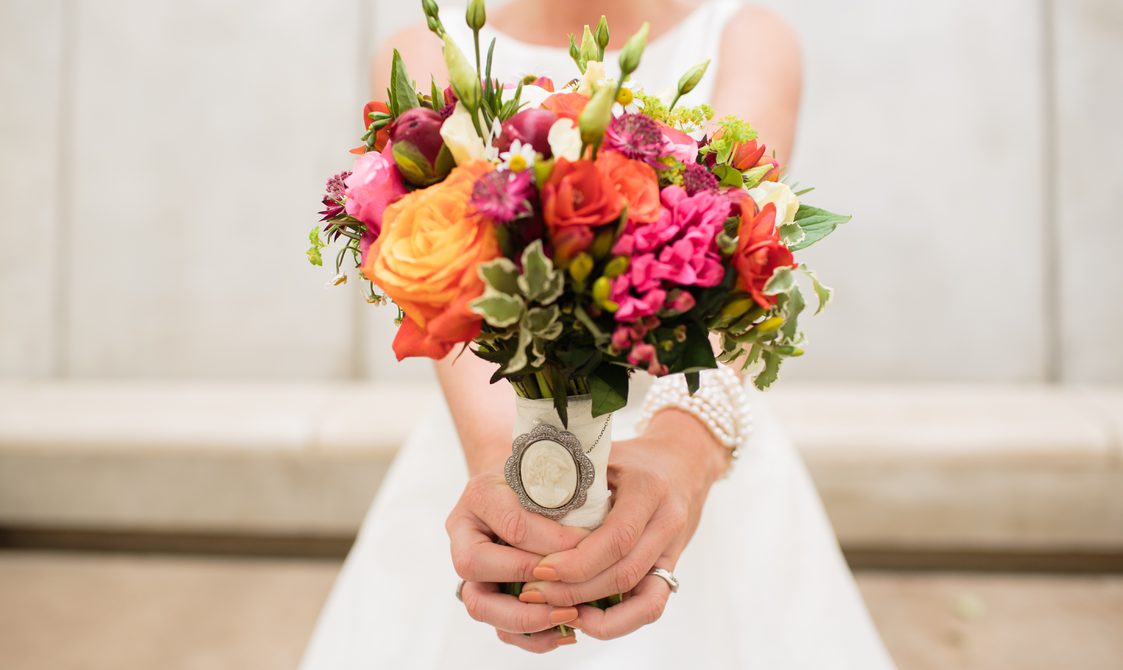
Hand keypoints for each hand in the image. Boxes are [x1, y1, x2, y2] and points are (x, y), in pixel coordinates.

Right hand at [446, 462, 588, 652]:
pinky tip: (565, 633)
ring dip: (526, 617)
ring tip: (569, 615)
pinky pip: (498, 628)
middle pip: (475, 565)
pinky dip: (532, 637)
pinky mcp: (484, 594)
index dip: (555, 541)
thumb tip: (595, 536)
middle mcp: (465, 533)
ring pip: (479, 604)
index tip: (591, 547)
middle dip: (528, 578)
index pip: (513, 525)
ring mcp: (469, 567)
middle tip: (571, 585)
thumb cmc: (544, 479)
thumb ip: (563, 496)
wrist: (525, 484)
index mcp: (480, 496)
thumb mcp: (552, 475)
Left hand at [516, 410, 727, 639]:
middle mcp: (667, 521)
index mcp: (648, 488)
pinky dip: (618, 622)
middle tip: (532, 592)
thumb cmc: (630, 457)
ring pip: (641, 596)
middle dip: (575, 589)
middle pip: (624, 572)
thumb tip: (520, 503)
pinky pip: (651, 607)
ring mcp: (673, 548)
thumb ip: (569, 476)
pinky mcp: (672, 568)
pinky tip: (582, 619)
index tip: (538, 569)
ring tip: (552, 609)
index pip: (616, 537)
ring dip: (594, 610)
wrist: (681, 463)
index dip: (576, 561)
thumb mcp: (601, 454)